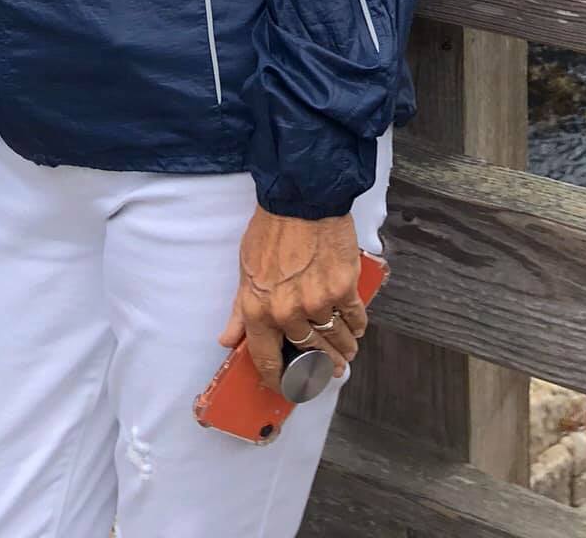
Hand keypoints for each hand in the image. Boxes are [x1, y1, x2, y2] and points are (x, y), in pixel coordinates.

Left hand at [218, 208, 366, 393]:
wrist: (302, 200)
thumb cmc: (271, 231)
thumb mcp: (246, 271)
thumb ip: (240, 311)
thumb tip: (228, 340)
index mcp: (258, 311)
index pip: (267, 362)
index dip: (280, 381)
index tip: (290, 385)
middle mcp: (288, 313)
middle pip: (309, 354)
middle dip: (321, 366)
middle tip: (329, 369)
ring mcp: (318, 303)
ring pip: (335, 340)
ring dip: (343, 349)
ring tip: (347, 352)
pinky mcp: (343, 289)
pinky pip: (354, 319)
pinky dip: (357, 326)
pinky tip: (356, 328)